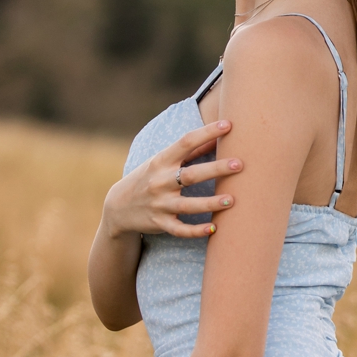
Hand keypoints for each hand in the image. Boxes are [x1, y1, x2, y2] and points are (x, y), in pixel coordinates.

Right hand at [102, 119, 239, 241]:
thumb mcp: (162, 161)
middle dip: (215, 169)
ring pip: (188, 205)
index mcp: (161, 162)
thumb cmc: (148, 177)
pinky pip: (180, 229)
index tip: (228, 125)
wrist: (117, 207)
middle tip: (239, 164)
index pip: (185, 143)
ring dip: (210, 203)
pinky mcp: (160, 223)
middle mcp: (160, 182)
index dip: (206, 132)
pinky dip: (196, 231)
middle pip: (191, 175)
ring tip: (232, 199)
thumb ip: (190, 150)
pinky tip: (214, 229)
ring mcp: (160, 204)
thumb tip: (218, 134)